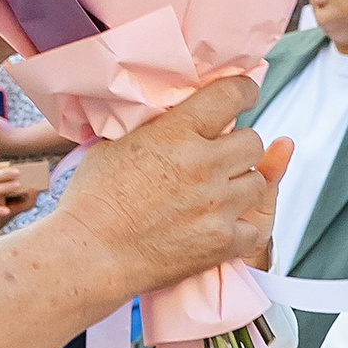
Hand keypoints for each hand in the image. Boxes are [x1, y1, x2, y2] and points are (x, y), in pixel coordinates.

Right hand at [55, 81, 287, 302]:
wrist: (88, 255)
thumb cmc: (92, 202)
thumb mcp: (115, 146)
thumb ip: (153, 130)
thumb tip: (168, 120)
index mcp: (177, 133)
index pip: (232, 95)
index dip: (243, 92)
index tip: (244, 96)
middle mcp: (203, 165)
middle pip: (252, 143)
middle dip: (240, 148)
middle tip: (223, 159)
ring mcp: (216, 205)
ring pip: (258, 184)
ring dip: (241, 188)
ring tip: (218, 196)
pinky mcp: (221, 241)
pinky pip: (254, 229)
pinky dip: (239, 230)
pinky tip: (218, 228)